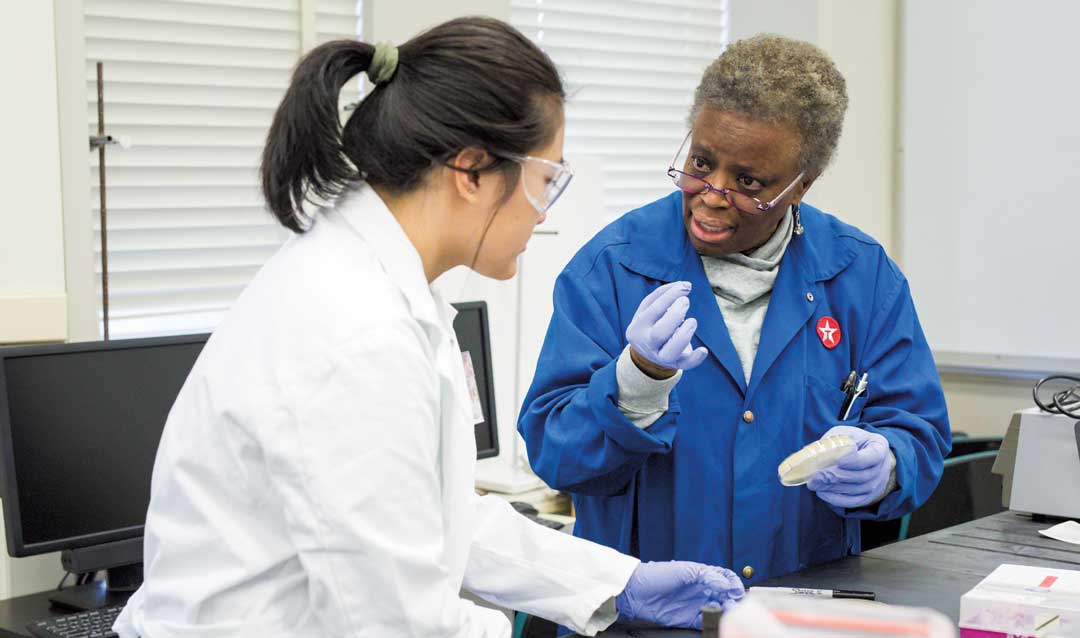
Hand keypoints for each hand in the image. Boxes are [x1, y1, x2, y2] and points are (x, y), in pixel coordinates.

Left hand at [615, 561, 744, 628]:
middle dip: (733, 600)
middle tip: (733, 604)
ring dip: (725, 611)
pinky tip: (713, 619)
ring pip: (718, 609)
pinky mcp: (689, 619)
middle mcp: (701, 590)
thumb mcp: (684, 570)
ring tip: (724, 611)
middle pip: (725, 595)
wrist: (636, 591)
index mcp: (701, 575)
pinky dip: (712, 622)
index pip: (725, 577)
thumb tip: (726, 583)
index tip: (736, 590)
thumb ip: (707, 576)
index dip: (734, 583)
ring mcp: (696, 604)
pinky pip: (705, 622)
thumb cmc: (656, 575)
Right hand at [625, 282, 708, 375]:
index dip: (671, 295)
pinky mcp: (675, 364)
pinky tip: (703, 350)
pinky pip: (685, 365)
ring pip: (671, 351)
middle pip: (660, 332)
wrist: (647, 354)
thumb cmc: (651, 324)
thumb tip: (685, 285)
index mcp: (638, 327)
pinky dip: (696, 359)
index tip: (685, 287)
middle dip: (676, 315)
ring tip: (692, 320)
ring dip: (685, 334)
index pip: (654, 310)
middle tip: (686, 302)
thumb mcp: (648, 309)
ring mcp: (661, 356)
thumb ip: (662, 294)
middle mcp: (648, 344)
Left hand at [807, 425, 894, 508]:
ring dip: (834, 488)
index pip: (872, 456)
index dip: (855, 460)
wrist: (865, 453)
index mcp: (879, 447)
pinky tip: (822, 492)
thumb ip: (834, 442)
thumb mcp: (845, 433)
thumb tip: (815, 454)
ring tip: (815, 483)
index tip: (837, 461)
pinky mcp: (869, 496)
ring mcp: (878, 483)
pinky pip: (854, 501)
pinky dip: (837, 499)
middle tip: (817, 475)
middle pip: (862, 476)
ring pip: (857, 490)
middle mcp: (883, 467)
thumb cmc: (853, 441)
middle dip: (837, 476)